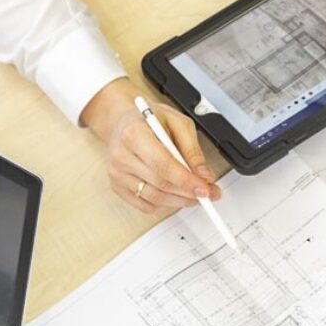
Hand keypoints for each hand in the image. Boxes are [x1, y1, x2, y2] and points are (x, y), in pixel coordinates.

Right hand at [80, 77, 220, 213]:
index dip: (187, 181)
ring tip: (195, 195)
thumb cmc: (149, 119)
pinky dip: (165, 205)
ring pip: (155, 198)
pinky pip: (145, 205)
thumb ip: (192, 150)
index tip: (206, 188)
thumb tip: (204, 175)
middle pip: (160, 185)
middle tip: (208, 193)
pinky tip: (176, 196)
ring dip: (180, 201)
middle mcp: (121, 156)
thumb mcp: (177, 122)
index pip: (163, 166)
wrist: (123, 122)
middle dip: (189, 193)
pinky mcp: (117, 187)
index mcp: (134, 134)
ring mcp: (117, 174)